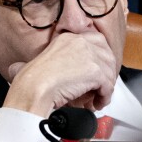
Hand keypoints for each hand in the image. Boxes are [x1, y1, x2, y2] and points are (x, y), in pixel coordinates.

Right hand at [3, 32, 117, 116]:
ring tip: (97, 99)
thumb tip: (69, 73)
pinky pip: (108, 86)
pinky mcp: (95, 71)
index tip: (99, 70)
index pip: (96, 41)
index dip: (100, 58)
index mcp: (68, 38)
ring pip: (109, 72)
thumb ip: (61, 60)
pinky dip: (104, 97)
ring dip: (105, 88)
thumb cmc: (32, 80)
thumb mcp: (46, 60)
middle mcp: (80, 42)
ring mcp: (89, 55)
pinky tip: (97, 103)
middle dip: (106, 73)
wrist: (33, 88)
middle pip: (107, 56)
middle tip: (100, 87)